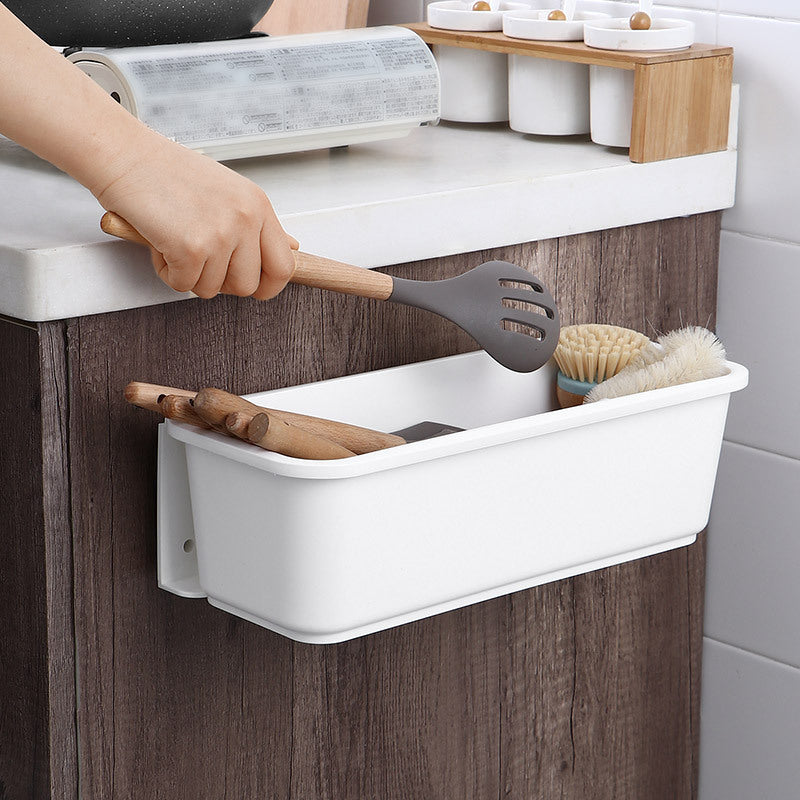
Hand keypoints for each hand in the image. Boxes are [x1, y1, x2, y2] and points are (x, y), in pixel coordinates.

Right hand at [95, 133, 297, 299]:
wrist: (123, 153)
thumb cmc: (166, 172)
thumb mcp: (227, 192)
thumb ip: (256, 225)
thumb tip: (290, 249)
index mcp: (258, 205)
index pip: (284, 265)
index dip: (269, 285)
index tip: (256, 287)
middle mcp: (245, 219)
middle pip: (248, 286)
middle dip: (221, 282)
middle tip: (201, 261)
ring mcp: (221, 234)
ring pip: (213, 289)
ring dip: (189, 274)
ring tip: (176, 240)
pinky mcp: (191, 248)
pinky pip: (183, 285)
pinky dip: (166, 271)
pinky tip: (160, 242)